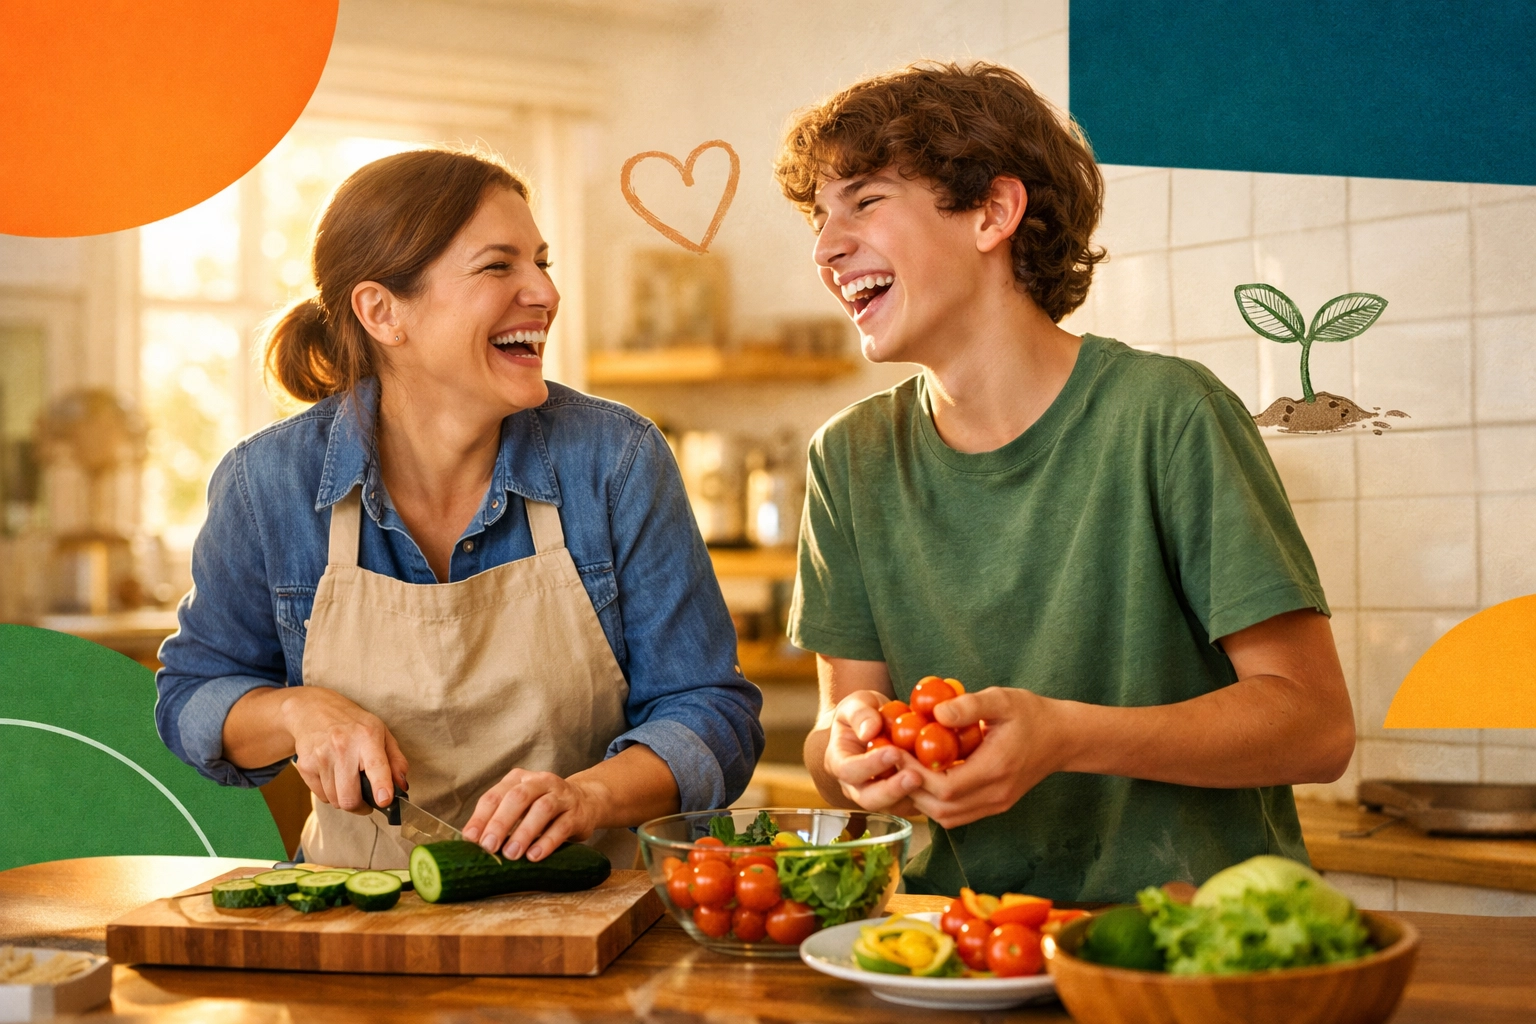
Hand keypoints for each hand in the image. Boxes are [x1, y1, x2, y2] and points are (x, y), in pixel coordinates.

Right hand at [280, 687, 408, 815]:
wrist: (313, 710)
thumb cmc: (353, 724)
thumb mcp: (381, 733)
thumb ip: (396, 760)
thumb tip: (402, 786)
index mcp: (367, 737)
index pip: (376, 765)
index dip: (381, 786)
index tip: (384, 800)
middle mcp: (342, 747)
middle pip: (350, 797)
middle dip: (361, 807)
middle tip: (367, 802)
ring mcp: (321, 757)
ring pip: (335, 801)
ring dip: (345, 800)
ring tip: (349, 783)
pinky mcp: (305, 766)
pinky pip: (321, 796)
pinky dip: (330, 794)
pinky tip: (334, 778)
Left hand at [461, 769, 607, 860]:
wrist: (586, 802)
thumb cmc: (543, 809)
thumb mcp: (520, 808)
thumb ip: (499, 819)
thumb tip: (473, 844)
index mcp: (518, 779)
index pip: (495, 795)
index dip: (481, 817)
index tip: (471, 839)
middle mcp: (540, 782)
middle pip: (518, 797)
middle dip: (500, 822)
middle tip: (489, 846)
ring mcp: (560, 796)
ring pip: (542, 808)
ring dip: (524, 832)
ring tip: (512, 854)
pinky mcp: (577, 813)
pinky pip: (562, 826)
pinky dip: (547, 841)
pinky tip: (535, 856)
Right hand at [823, 689, 924, 816]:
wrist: (874, 725)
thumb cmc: (862, 713)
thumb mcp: (856, 703)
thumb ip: (860, 713)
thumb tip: (869, 731)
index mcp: (839, 761)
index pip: (849, 770)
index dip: (870, 765)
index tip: (893, 752)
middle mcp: (855, 785)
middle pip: (869, 798)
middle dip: (893, 790)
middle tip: (915, 776)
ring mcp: (878, 794)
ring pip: (892, 805)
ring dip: (912, 795)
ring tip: (931, 779)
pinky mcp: (899, 799)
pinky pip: (912, 803)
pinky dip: (926, 794)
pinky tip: (941, 778)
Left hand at [905, 686, 1066, 827]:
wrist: (1063, 737)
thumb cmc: (1031, 713)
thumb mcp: (1002, 699)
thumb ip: (969, 705)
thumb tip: (935, 713)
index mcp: (996, 769)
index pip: (946, 788)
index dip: (915, 775)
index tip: (894, 753)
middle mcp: (996, 795)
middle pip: (942, 810)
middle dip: (912, 789)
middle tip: (892, 763)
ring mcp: (997, 804)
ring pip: (948, 818)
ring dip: (921, 799)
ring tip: (904, 772)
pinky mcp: (996, 805)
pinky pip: (958, 815)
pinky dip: (936, 803)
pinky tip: (925, 779)